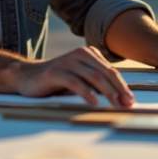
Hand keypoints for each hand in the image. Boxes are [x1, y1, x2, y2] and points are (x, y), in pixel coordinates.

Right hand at [15, 46, 133, 106]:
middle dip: (119, 90)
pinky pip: (75, 82)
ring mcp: (67, 62)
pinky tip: (94, 102)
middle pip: (105, 73)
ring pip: (93, 77)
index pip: (111, 71)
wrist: (27, 76)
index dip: (122, 86)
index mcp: (89, 53)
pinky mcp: (55, 72)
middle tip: (127, 105)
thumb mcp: (79, 76)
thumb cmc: (57, 79)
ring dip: (107, 92)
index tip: (130, 101)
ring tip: (115, 105)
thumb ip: (96, 80)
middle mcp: (79, 54)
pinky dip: (86, 92)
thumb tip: (120, 97)